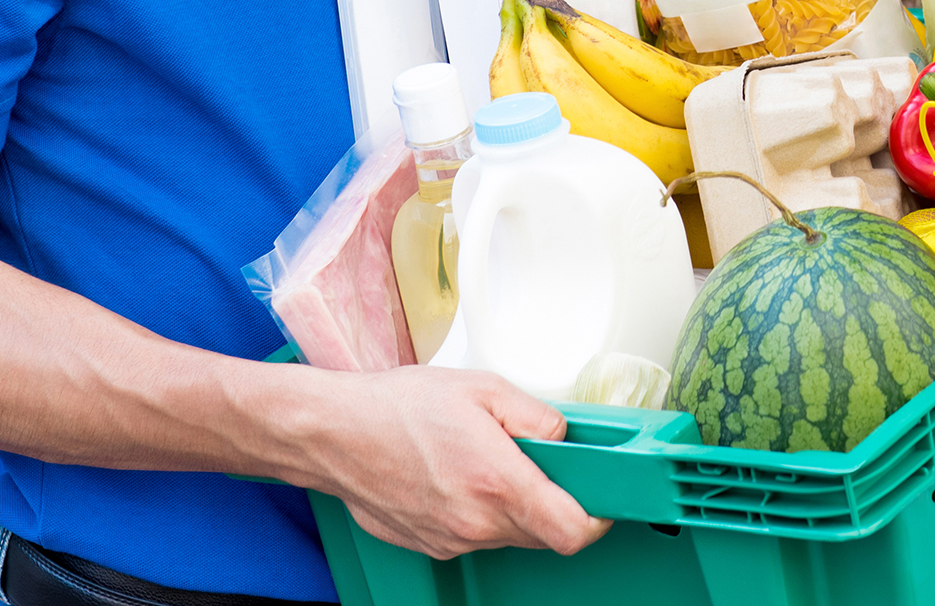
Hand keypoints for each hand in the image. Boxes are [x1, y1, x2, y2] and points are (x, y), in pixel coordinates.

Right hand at [278, 365, 612, 558]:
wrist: (334, 433)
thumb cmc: (398, 407)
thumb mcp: (482, 388)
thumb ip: (537, 416)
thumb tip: (565, 437)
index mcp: (498, 483)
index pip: (573, 531)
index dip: (597, 518)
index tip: (600, 497)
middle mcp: (477, 523)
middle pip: (544, 533)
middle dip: (553, 501)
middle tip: (539, 461)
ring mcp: (452, 540)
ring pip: (509, 534)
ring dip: (513, 505)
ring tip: (487, 459)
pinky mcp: (432, 545)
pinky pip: (475, 535)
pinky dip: (480, 511)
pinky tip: (457, 474)